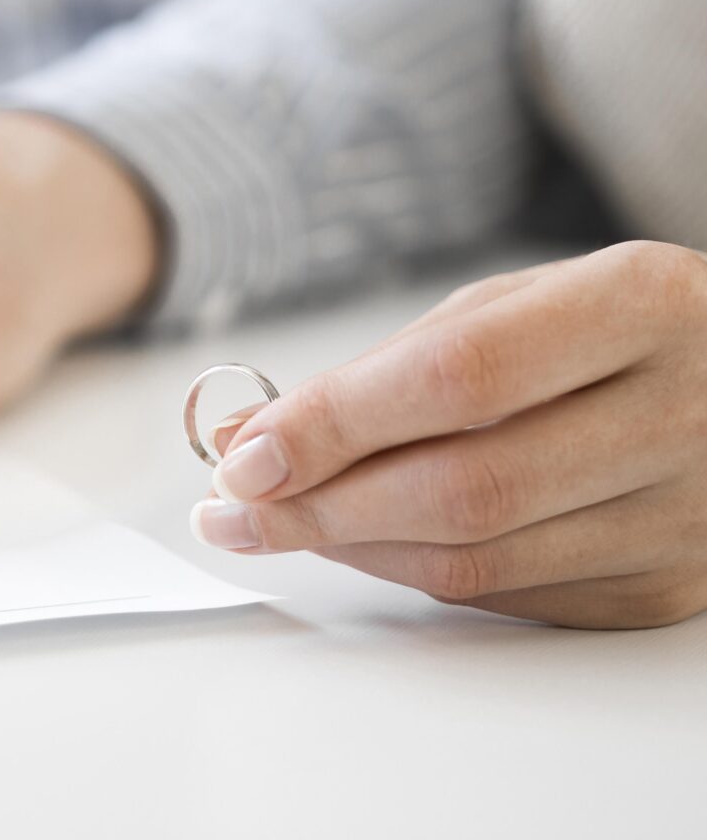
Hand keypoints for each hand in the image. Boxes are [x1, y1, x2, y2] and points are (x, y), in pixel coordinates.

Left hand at [193, 242, 706, 628]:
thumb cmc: (611, 329)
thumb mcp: (516, 305)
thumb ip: (390, 367)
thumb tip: (258, 431)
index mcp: (638, 307)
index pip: (459, 378)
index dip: (337, 424)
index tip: (244, 455)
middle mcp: (678, 414)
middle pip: (463, 488)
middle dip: (320, 506)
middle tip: (234, 509)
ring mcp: (684, 515)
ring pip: (476, 558)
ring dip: (350, 546)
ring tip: (275, 522)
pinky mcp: (665, 583)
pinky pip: (505, 592)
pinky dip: (411, 568)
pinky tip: (360, 538)